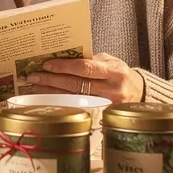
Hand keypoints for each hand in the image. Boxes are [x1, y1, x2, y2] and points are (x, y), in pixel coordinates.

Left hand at [23, 52, 144, 103]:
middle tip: (33, 76)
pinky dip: (59, 103)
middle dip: (51, 80)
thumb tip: (61, 56)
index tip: (47, 64)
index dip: (64, 67)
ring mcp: (107, 106)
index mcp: (114, 72)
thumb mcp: (109, 61)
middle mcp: (111, 90)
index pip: (85, 69)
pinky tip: (46, 98)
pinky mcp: (102, 116)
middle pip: (76, 86)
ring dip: (51, 93)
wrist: (139, 93)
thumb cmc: (119, 73)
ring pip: (73, 99)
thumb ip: (89, 60)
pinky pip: (76, 109)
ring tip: (34, 86)